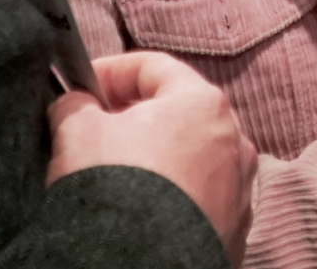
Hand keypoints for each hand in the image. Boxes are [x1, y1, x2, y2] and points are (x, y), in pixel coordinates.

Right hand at [45, 51, 258, 261]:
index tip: (80, 88)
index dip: (111, 71)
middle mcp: (234, 139)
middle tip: (97, 130)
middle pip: (180, 112)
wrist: (141, 261)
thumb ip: (76, 105)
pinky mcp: (234, 228)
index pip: (154, 67)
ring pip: (194, 158)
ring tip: (119, 176)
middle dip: (136, 116)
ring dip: (159, 158)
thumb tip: (77, 105)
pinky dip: (174, 196)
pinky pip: (200, 198)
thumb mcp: (78, 131)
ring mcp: (240, 187)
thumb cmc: (116, 183)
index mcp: (203, 102)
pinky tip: (143, 210)